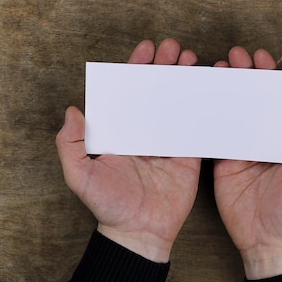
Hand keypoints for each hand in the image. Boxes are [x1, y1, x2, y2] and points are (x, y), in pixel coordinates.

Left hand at [56, 39, 200, 262]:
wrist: (140, 233)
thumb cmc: (108, 206)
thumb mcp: (80, 176)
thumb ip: (71, 145)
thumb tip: (71, 111)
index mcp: (119, 130)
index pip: (127, 91)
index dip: (135, 67)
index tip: (145, 48)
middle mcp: (143, 130)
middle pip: (154, 90)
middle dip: (164, 66)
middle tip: (173, 48)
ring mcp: (167, 140)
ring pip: (176, 101)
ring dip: (184, 79)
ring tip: (192, 59)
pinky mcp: (187, 154)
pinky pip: (196, 125)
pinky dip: (203, 106)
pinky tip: (210, 88)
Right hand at [213, 47, 281, 278]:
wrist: (266, 245)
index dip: (275, 78)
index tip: (264, 59)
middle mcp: (269, 140)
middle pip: (258, 100)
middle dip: (247, 75)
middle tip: (235, 56)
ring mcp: (245, 149)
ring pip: (236, 111)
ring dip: (227, 89)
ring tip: (216, 68)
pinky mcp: (225, 162)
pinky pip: (217, 134)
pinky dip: (209, 115)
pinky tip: (202, 97)